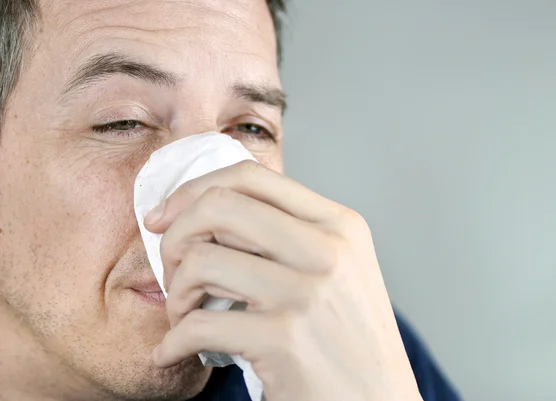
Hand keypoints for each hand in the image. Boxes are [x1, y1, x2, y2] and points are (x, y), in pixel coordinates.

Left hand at [145, 161, 422, 400]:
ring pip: (201, 261)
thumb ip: (291, 234)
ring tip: (183, 315)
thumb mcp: (340, 270)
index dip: (193, 189)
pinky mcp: (284, 340)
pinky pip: (198, 325)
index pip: (251, 176)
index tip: (164, 216)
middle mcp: (328, 250)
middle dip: (175, 236)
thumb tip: (211, 211)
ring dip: (175, 293)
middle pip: (219, 206)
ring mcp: (307, 293)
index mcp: (339, 225)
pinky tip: (174, 351)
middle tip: (170, 268)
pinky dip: (173, 341)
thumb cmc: (351, 338)